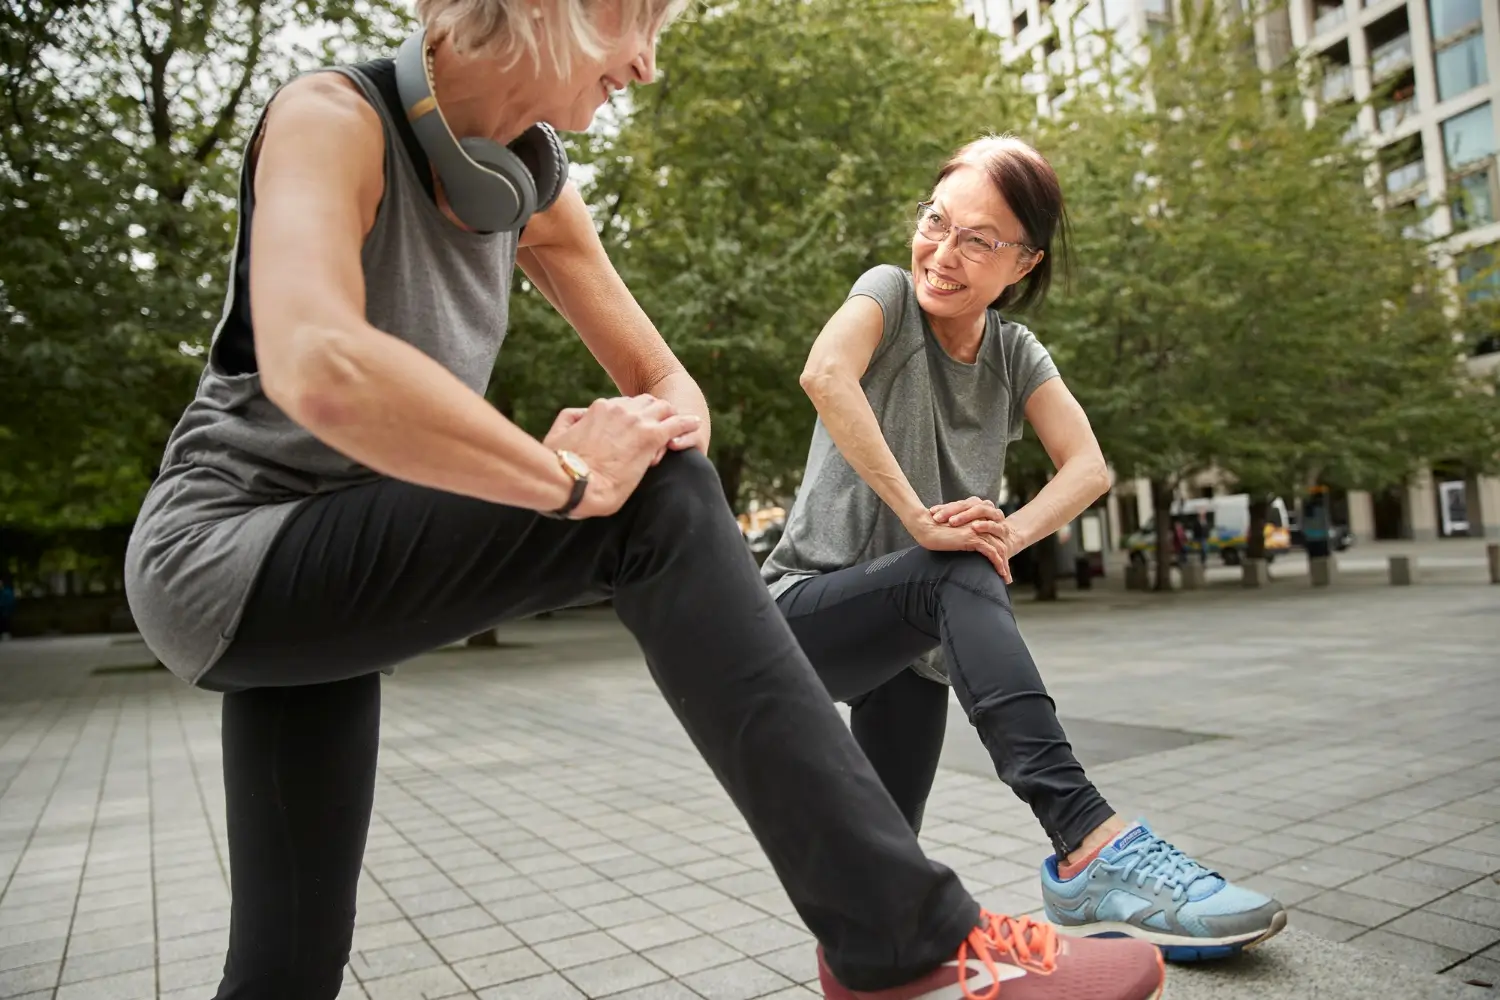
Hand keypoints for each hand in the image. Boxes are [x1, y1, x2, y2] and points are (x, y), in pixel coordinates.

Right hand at [548, 407, 706, 466]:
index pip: (624, 406)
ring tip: (679, 427)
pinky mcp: (650, 438)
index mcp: (600, 409)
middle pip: (646, 403)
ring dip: (670, 418)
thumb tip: (581, 415)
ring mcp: (637, 423)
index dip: (632, 420)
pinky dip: (687, 424)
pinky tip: (695, 424)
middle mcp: (620, 410)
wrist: (573, 483)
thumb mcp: (557, 434)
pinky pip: (677, 424)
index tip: (632, 434)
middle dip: (653, 414)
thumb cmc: (560, 464)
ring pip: (663, 409)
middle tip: (658, 431)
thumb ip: (570, 418)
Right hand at [904, 509, 1013, 582]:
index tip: (1001, 567)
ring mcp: (978, 530)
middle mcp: (980, 524)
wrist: (925, 526)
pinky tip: (1000, 574)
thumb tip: (964, 553)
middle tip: (1007, 576)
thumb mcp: (953, 534)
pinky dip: (998, 564)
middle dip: (1005, 561)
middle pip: (1000, 543)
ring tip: (1006, 578)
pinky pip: (992, 552)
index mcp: (977, 521)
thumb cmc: (934, 531)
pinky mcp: (973, 537)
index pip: (995, 538)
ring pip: (999, 548)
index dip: (1000, 553)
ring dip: (1004, 565)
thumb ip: (962, 538)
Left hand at [930, 496, 1001, 526]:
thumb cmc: (980, 533)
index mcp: (976, 504)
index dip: (944, 508)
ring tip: (953, 522)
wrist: (1004, 541)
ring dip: (967, 516)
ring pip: (982, 510)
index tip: (931, 513)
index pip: (958, 503)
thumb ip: (951, 519)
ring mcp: (996, 516)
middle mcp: (986, 507)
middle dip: (952, 511)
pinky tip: (974, 527)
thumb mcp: (965, 526)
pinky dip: (985, 525)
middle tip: (938, 519)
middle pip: (969, 504)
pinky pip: (994, 525)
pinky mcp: (1003, 529)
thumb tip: (927, 514)